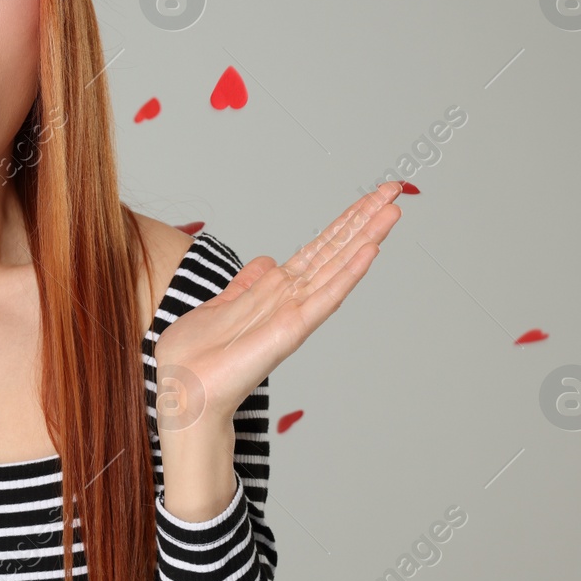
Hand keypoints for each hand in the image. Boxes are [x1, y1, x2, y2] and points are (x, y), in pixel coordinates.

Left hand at [155, 181, 402, 427]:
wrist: (185, 392)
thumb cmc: (198, 357)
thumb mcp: (221, 305)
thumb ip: (246, 285)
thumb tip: (265, 261)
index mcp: (276, 290)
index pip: (319, 248)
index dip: (344, 221)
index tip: (370, 196)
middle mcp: (291, 298)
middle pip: (335, 250)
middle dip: (363, 218)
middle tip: (395, 188)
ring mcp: (295, 313)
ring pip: (337, 266)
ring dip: (366, 236)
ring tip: (393, 209)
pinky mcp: (292, 329)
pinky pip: (326, 296)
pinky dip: (348, 273)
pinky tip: (370, 249)